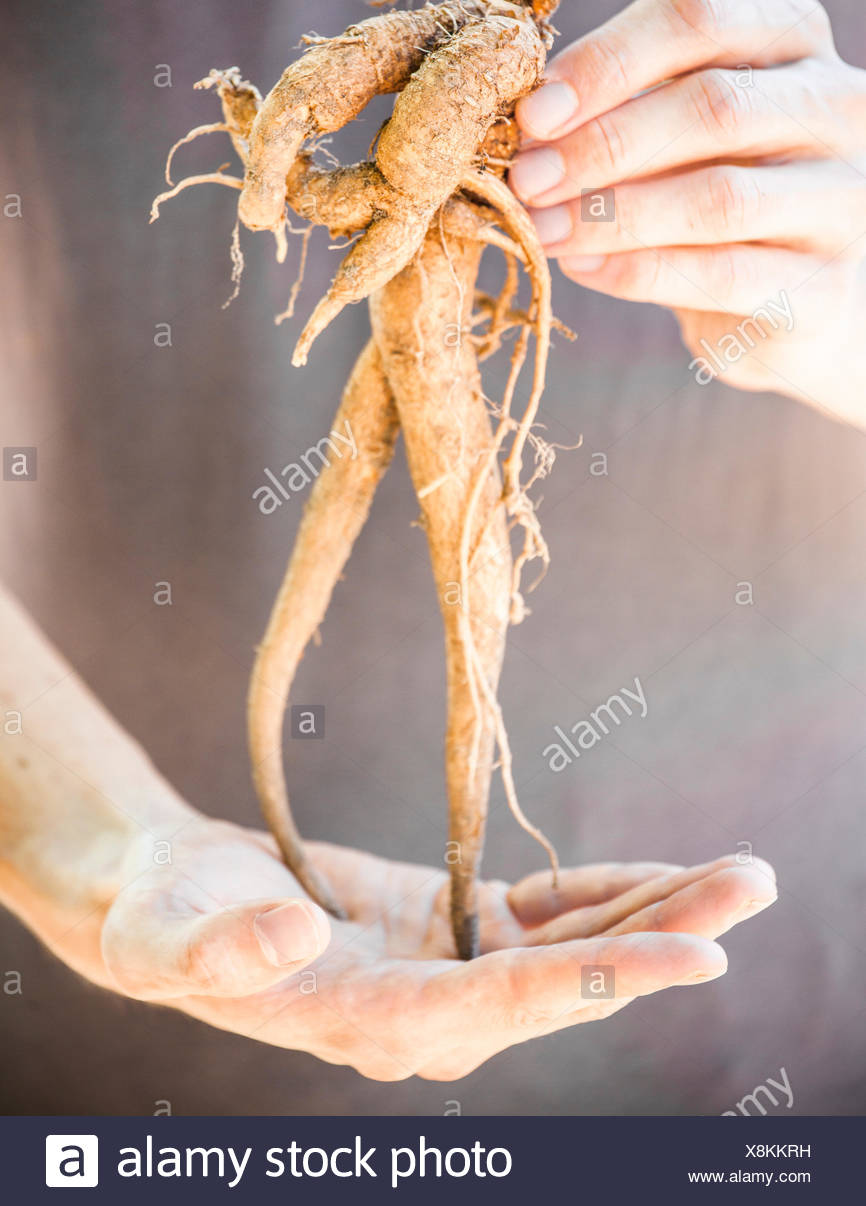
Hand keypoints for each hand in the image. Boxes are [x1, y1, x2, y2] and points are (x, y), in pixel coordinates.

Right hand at [96, 817, 775, 1079]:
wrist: (173, 906)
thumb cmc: (162, 921)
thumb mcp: (173, 932)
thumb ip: (222, 947)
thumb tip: (293, 935)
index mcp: (373, 1020)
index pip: (507, 1005)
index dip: (602, 979)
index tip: (696, 958)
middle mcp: (428, 1010)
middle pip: (566, 980)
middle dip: (661, 937)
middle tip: (752, 885)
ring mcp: (446, 971)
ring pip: (568, 948)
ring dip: (650, 910)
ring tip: (736, 871)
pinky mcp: (447, 928)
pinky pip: (539, 917)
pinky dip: (597, 894)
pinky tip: (655, 877)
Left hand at [510, 0, 865, 426]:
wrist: (791, 299)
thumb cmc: (710, 188)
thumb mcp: (671, 126)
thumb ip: (617, 107)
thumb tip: (529, 124)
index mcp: (789, 34)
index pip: (696, 17)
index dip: (605, 61)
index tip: (533, 112)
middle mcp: (833, 104)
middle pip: (711, 105)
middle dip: (601, 144)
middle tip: (526, 178)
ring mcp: (842, 196)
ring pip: (718, 197)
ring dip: (611, 214)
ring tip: (543, 227)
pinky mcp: (824, 286)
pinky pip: (721, 275)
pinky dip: (638, 272)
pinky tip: (584, 268)